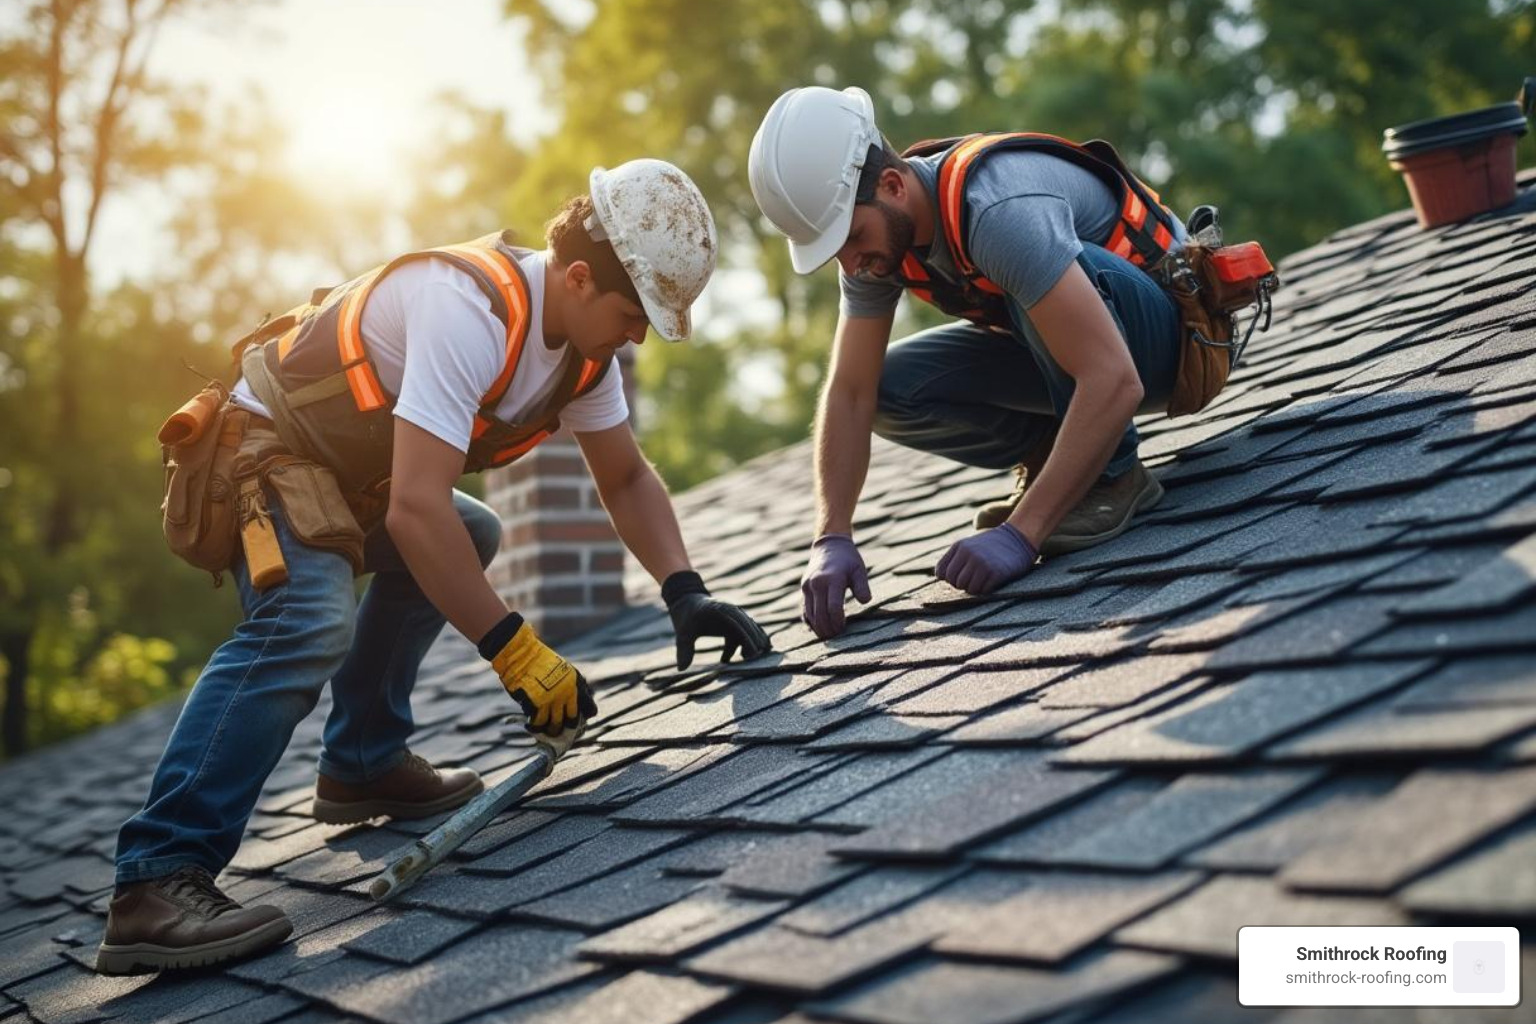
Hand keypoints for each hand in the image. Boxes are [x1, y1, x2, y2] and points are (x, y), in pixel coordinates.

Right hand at [482, 614, 596, 741]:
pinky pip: (538, 722)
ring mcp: (552, 699)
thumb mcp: (562, 669)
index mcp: (575, 683)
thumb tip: (572, 703)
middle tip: (562, 732)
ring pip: (555, 724)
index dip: (585, 717)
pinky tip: (531, 726)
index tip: (581, 723)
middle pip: (572, 719)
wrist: (521, 654)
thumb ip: (569, 685)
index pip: (588, 707)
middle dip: (567, 729)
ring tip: (547, 732)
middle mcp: (567, 693)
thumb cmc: (538, 661)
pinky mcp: (537, 704)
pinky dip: (535, 726)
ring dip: (551, 731)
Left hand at [663, 571, 772, 670]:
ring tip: (746, 658)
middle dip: (753, 642)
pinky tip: (747, 654)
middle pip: (748, 626)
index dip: (746, 639)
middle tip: (753, 660)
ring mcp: (734, 614)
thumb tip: (682, 669)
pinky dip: (750, 640)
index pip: (738, 624)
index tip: (751, 654)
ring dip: (752, 642)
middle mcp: (730, 610)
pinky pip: (747, 629)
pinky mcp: (734, 619)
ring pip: (749, 628)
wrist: (687, 601)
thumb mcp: (682, 634)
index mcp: (719, 610)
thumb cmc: (685, 618)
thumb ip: (684, 650)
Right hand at [801, 534, 871, 638]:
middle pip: (820, 614)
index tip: (844, 627)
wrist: (829, 546)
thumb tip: (865, 602)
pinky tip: (819, 628)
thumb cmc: (848, 560)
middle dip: (828, 628)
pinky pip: (805, 610)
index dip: (838, 621)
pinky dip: (811, 622)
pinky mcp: (803, 589)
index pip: (833, 608)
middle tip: (837, 635)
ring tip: (829, 635)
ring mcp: (807, 586)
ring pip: (810, 615)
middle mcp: (817, 583)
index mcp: (832, 579)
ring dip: (819, 628)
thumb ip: (862, 586)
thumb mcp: (859, 570)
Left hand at [935, 523, 1037, 594]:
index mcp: (960, 546)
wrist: (1018, 538)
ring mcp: (982, 563)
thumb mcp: (969, 545)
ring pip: (967, 588)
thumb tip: (941, 577)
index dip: (949, 578)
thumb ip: (955, 558)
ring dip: (975, 588)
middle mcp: (969, 554)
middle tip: (973, 579)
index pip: (941, 572)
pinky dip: (986, 589)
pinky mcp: (996, 572)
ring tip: (983, 579)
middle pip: (954, 582)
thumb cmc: (991, 546)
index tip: (960, 575)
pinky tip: (992, 581)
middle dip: (962, 584)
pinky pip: (982, 591)